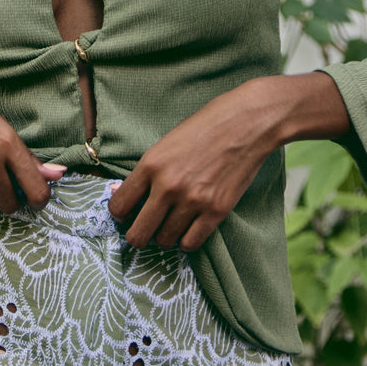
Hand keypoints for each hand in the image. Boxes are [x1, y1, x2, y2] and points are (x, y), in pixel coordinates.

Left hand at [108, 79, 286, 251]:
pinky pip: (191, 243)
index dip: (121, 214)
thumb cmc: (206, 126)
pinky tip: (189, 229)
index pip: (119, 207)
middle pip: (138, 233)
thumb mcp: (167, 143)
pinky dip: (187, 240)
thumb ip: (147, 170)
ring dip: (165, 236)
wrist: (247, 123)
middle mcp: (168, 186)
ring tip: (172, 224)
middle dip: (138, 235)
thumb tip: (123, 193)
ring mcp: (193, 201)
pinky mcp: (216, 211)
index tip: (128, 214)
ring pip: (165, 240)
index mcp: (151, 165)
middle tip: (145, 231)